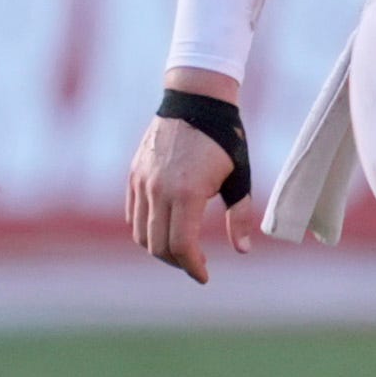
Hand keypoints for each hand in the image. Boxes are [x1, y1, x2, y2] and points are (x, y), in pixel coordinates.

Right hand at [127, 109, 256, 284]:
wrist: (195, 100)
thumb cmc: (224, 139)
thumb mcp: (239, 177)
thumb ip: (240, 215)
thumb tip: (242, 250)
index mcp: (187, 193)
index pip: (181, 246)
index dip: (192, 267)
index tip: (204, 276)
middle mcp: (159, 189)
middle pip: (157, 246)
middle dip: (177, 262)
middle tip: (196, 265)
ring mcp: (142, 181)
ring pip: (141, 233)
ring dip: (159, 248)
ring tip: (181, 248)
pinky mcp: (134, 174)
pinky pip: (133, 213)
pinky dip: (145, 228)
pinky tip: (165, 228)